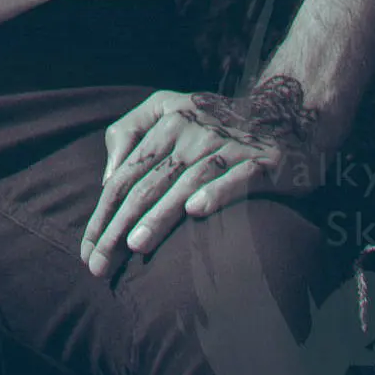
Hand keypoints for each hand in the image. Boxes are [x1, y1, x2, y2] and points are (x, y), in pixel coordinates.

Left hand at [80, 75, 323, 276]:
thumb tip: (108, 178)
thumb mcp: (168, 108)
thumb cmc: (216, 121)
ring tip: (135, 246)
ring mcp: (228, 147)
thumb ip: (131, 132)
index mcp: (167, 122)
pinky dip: (216, 193)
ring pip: (185, 184)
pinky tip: (196, 213)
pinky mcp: (261, 163)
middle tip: (100, 266)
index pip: (125, 175)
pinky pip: (235, 179)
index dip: (102, 213)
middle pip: (148, 185)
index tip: (87, 251)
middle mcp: (194, 132)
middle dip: (119, 227)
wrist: (287, 112)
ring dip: (159, 216)